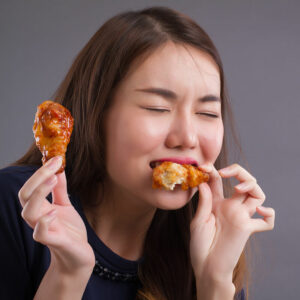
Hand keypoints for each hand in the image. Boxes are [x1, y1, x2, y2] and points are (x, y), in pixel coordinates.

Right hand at [18, 156, 94, 275]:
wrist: (78, 255)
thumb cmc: (69, 229)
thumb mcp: (65, 205)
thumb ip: (60, 189)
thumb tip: (58, 169)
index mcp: (40, 208)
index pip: (30, 188)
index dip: (40, 172)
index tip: (56, 158)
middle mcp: (38, 218)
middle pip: (25, 196)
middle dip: (37, 178)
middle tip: (54, 164)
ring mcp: (45, 230)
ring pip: (29, 213)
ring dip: (39, 194)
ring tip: (52, 180)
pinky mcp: (55, 242)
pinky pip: (41, 234)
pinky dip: (44, 223)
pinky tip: (54, 212)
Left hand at [189, 163, 274, 280]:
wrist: (207, 267)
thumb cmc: (199, 245)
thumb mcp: (198, 221)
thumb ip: (204, 202)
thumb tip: (204, 182)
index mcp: (216, 202)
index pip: (218, 180)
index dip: (213, 171)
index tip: (203, 167)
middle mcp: (230, 206)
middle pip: (244, 182)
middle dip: (238, 171)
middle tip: (224, 172)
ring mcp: (240, 216)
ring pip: (257, 194)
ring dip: (252, 185)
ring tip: (238, 188)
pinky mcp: (247, 228)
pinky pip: (266, 222)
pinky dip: (269, 215)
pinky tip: (260, 212)